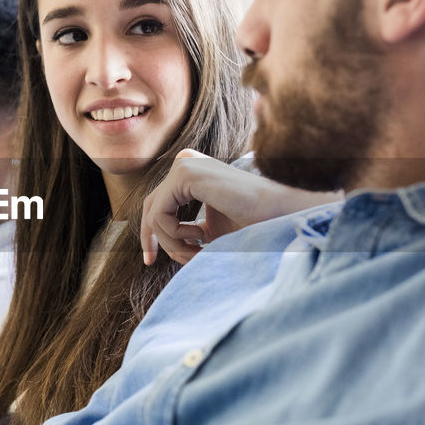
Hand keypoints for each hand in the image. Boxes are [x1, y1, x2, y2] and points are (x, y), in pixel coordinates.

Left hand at [140, 150, 339, 264]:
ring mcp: (183, 165)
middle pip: (150, 208)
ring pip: (154, 215)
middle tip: (151, 262)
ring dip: (172, 243)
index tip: (149, 260)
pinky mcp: (184, 174)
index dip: (150, 234)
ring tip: (197, 251)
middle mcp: (184, 162)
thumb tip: (155, 242)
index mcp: (189, 173)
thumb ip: (183, 230)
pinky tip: (200, 237)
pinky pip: (160, 214)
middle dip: (151, 239)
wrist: (275, 213)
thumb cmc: (248, 224)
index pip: (157, 204)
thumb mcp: (208, 230)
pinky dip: (174, 235)